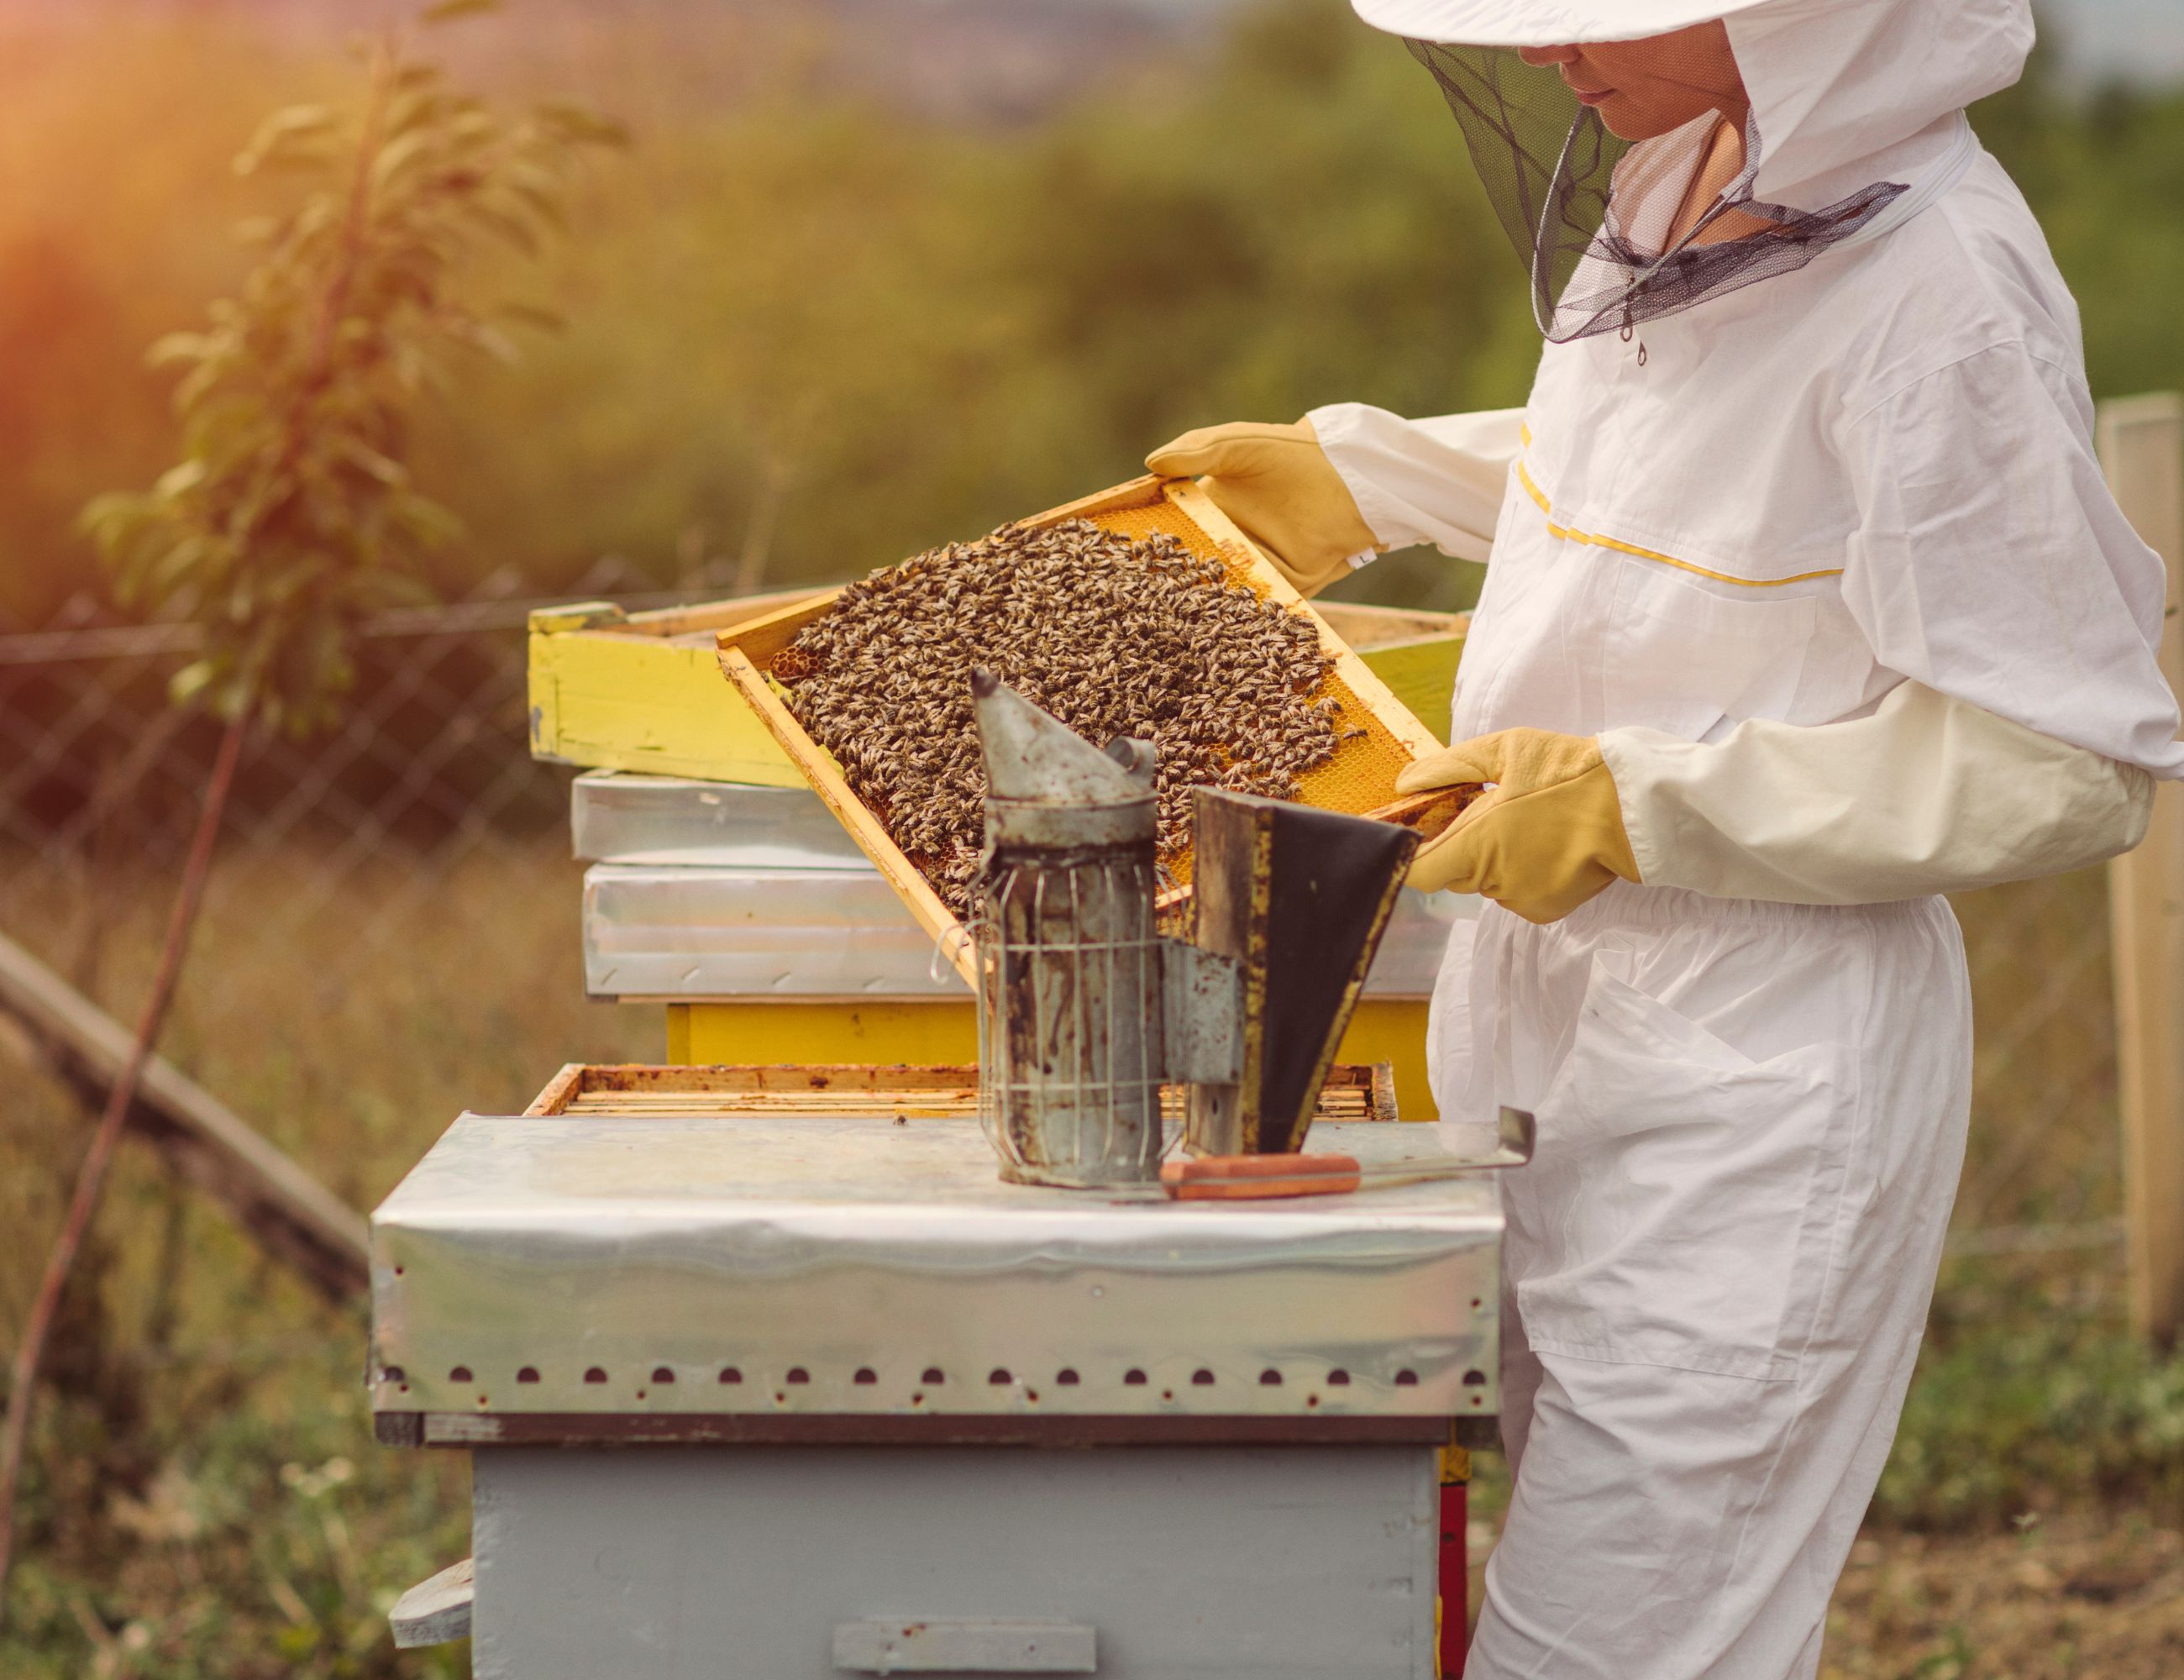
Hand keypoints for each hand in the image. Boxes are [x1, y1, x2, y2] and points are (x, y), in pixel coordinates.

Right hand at [1146, 418, 1380, 596]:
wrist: (1348, 477)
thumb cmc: (1291, 454)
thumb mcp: (1237, 445)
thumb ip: (1196, 451)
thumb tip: (1150, 463)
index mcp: (1210, 510)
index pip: (1174, 530)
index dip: (1151, 542)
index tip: (1125, 553)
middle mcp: (1229, 542)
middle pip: (1193, 567)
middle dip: (1171, 582)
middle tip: (1142, 596)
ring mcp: (1255, 566)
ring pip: (1223, 589)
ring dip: (1204, 601)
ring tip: (1175, 615)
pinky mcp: (1284, 585)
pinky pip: (1260, 601)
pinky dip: (1245, 611)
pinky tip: (1224, 619)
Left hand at [1396, 728, 1640, 922]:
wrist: (1637, 808)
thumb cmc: (1569, 773)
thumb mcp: (1505, 750)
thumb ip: (1449, 768)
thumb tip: (1405, 783)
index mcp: (1478, 843)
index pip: (1417, 871)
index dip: (1411, 852)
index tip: (1421, 831)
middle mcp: (1494, 881)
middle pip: (1451, 873)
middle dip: (1460, 846)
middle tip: (1488, 811)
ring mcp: (1520, 899)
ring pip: (1484, 882)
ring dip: (1492, 859)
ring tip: (1526, 824)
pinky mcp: (1545, 911)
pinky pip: (1513, 893)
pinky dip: (1519, 873)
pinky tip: (1545, 845)